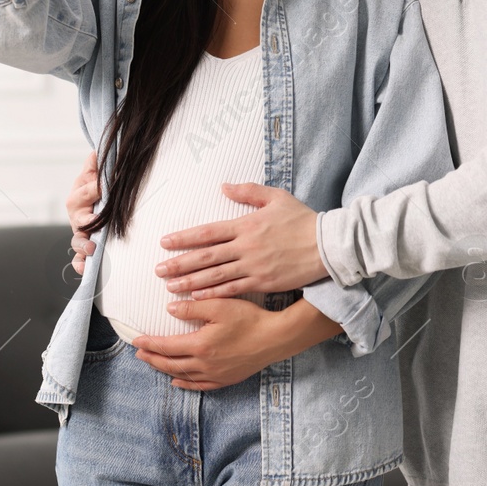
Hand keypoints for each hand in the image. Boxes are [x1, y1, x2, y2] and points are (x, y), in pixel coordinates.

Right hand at [65, 150, 99, 274]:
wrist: (96, 201)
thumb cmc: (96, 187)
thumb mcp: (95, 173)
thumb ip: (95, 165)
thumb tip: (97, 151)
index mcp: (79, 196)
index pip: (86, 191)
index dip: (94, 189)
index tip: (102, 187)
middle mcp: (77, 216)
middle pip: (79, 219)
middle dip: (87, 220)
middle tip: (94, 221)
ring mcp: (80, 233)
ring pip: (77, 241)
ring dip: (83, 246)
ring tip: (91, 249)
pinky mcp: (85, 248)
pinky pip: (79, 259)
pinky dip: (80, 265)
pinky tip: (84, 270)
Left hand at [133, 296, 323, 389]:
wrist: (275, 338)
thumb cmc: (249, 319)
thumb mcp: (219, 306)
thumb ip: (193, 308)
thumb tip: (170, 309)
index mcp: (200, 345)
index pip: (166, 346)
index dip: (149, 344)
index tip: (136, 340)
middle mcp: (204, 364)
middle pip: (170, 364)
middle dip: (152, 358)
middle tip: (138, 353)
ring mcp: (215, 374)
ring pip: (183, 376)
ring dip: (164, 370)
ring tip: (153, 364)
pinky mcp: (226, 379)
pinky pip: (200, 385)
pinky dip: (186, 384)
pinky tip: (178, 381)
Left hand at [155, 182, 326, 296]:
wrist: (327, 246)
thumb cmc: (303, 220)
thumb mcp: (277, 197)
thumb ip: (249, 192)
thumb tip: (224, 186)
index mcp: (246, 225)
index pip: (208, 232)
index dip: (184, 238)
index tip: (165, 243)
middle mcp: (245, 247)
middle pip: (205, 256)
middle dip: (180, 264)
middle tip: (158, 270)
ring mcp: (253, 266)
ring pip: (215, 276)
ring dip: (191, 282)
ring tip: (170, 287)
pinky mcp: (263, 282)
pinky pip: (232, 290)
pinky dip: (213, 294)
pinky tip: (197, 298)